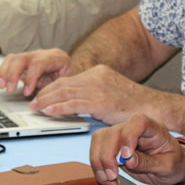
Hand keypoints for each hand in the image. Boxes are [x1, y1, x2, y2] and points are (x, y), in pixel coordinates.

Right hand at [0, 48, 75, 94]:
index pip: (38, 64)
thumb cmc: (68, 74)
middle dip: (12, 74)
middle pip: (21, 59)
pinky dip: (0, 69)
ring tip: (1, 85)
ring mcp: (30, 56)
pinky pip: (8, 61)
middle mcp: (40, 54)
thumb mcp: (68, 80)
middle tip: (9, 89)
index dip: (30, 78)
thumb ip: (56, 86)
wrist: (68, 66)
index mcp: (54, 57)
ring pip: (13, 59)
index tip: (27, 92)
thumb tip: (45, 96)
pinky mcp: (23, 62)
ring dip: (4, 72)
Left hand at [29, 65, 157, 124]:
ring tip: (36, 107)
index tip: (40, 94)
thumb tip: (73, 99)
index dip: (51, 87)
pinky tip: (50, 111)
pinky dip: (59, 108)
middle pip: (63, 84)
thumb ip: (92, 92)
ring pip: (65, 92)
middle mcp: (96, 76)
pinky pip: (74, 104)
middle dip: (45, 93)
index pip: (68, 79)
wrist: (151, 107)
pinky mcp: (101, 101)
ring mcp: (98, 88)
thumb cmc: (132, 103)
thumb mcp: (110, 91)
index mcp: (98, 72)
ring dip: (47, 100)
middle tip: (33, 102)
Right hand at [89, 114, 184, 184]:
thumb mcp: (168, 167)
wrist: (173, 165)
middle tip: (113, 176)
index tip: (126, 156)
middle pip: (113, 132)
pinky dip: (98, 169)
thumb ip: (149, 163)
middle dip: (107, 156)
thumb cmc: (174, 162)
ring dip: (99, 163)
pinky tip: (108, 181)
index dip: (129, 136)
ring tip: (110, 180)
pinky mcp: (112, 146)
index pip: (138, 122)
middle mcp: (134, 128)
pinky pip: (97, 152)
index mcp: (153, 128)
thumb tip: (129, 160)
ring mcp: (121, 136)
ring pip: (99, 140)